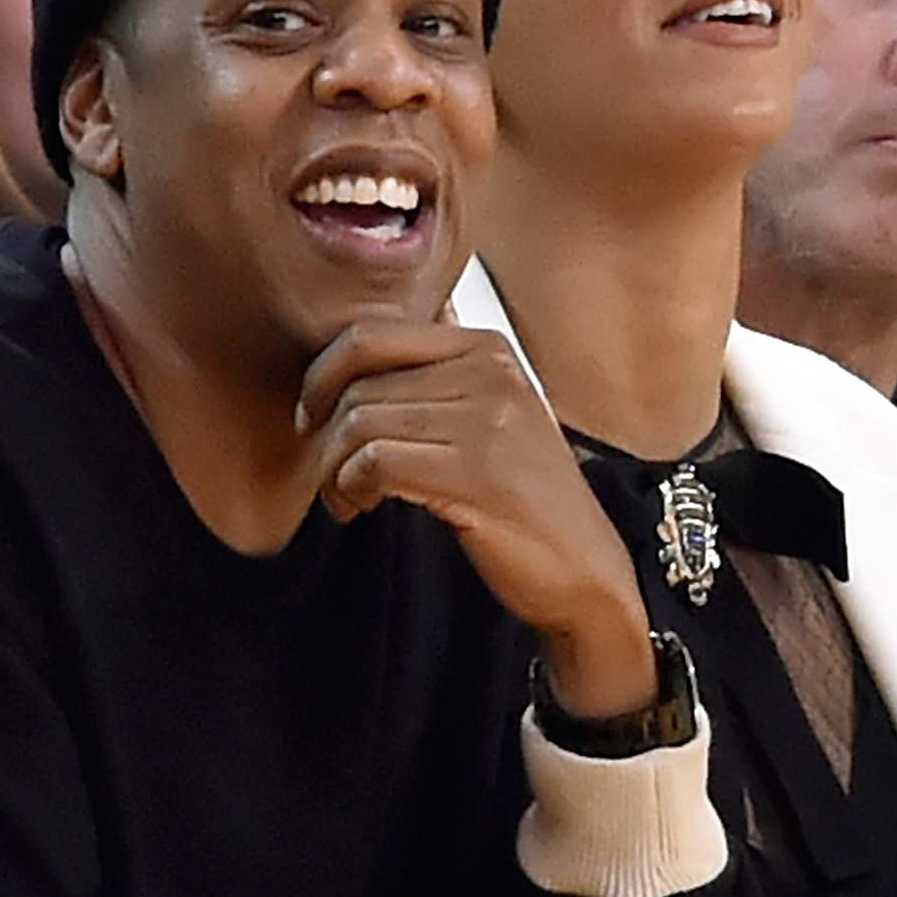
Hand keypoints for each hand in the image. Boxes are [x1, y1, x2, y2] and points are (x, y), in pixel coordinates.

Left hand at [300, 320, 656, 718]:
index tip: (312, 419)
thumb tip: (391, 325)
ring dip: (334, 468)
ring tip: (346, 498)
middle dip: (324, 433)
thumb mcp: (494, 417)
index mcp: (486, 348)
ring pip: (360, 422)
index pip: (369, 334)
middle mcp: (489, 372)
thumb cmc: (527, 501)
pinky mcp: (476, 472)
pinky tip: (360, 507)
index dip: (321, 376)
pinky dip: (351, 488)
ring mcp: (486, 420)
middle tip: (329, 475)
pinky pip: (376, 461)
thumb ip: (445, 370)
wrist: (584, 571)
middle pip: (358, 382)